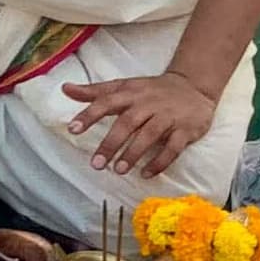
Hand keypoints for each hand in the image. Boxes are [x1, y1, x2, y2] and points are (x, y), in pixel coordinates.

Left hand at [60, 72, 218, 177]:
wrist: (194, 87)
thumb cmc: (151, 90)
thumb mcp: (124, 86)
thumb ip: (94, 91)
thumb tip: (65, 88)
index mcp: (131, 93)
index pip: (107, 101)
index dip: (89, 114)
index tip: (73, 129)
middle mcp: (148, 103)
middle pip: (128, 122)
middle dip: (111, 143)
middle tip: (96, 164)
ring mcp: (168, 116)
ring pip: (150, 134)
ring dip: (133, 153)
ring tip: (118, 170)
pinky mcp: (186, 129)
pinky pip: (173, 147)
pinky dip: (160, 161)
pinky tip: (146, 174)